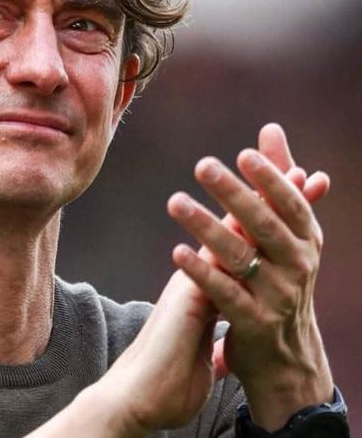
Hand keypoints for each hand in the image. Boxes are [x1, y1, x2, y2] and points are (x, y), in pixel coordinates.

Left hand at [168, 124, 333, 431]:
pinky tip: (177, 251)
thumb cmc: (281, 275)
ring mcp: (276, 296)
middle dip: (234, 194)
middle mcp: (297, 265)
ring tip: (176, 202)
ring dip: (206, 226)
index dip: (272, 179)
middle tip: (203, 166)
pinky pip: (224, 293)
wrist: (286, 352)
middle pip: (264, 225)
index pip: (290, 204)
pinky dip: (201, 271)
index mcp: (305, 239)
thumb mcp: (287, 230)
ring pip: (239, 256)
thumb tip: (270, 128)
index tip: (245, 154)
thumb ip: (277, 179)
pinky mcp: (253, 323)